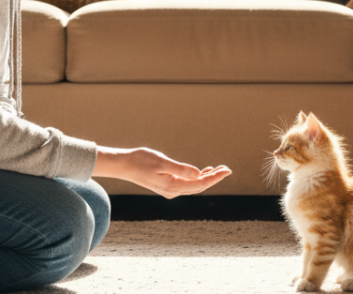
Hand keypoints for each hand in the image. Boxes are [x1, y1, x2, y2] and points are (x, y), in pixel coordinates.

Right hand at [93, 146, 230, 198]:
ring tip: (217, 169)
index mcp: (173, 186)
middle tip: (227, 169)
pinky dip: (196, 178)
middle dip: (214, 178)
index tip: (227, 170)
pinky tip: (201, 172)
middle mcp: (173, 191)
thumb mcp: (162, 162)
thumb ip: (181, 169)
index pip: (200, 183)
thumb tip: (198, 173)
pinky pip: (186, 184)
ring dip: (206, 178)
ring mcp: (170, 190)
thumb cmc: (141, 161)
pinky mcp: (167, 185)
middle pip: (199, 187)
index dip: (215, 178)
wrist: (124, 165)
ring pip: (193, 186)